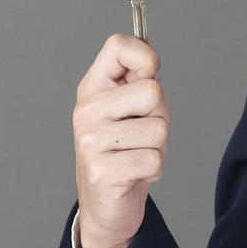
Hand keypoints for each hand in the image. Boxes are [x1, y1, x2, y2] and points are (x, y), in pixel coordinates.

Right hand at [72, 32, 168, 247]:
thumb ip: (138, 78)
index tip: (148, 75)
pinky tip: (135, 173)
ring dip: (158, 147)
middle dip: (160, 115)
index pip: (119, 46)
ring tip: (137, 154)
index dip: (146, 57)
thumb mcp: (129, 109)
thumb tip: (147, 42)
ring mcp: (91, 141)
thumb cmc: (123, 153)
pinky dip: (154, 170)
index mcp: (92, 88)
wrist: (106, 205)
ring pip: (158, 129)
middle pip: (152, 91)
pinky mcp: (102, 171)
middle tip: (142, 133)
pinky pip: (154, 159)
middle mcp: (86, 111)